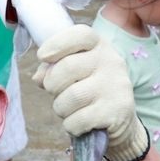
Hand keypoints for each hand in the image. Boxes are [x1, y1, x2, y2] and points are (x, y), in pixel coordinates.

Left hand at [34, 24, 149, 160]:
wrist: (120, 121)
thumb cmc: (89, 92)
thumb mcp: (74, 74)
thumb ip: (53, 69)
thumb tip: (39, 77)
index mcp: (100, 47)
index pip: (80, 35)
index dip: (57, 43)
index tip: (43, 56)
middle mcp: (112, 62)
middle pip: (66, 68)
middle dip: (52, 85)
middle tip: (58, 93)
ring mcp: (116, 86)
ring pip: (70, 97)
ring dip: (61, 108)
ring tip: (71, 109)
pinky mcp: (117, 111)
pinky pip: (77, 120)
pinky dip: (71, 125)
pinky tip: (80, 124)